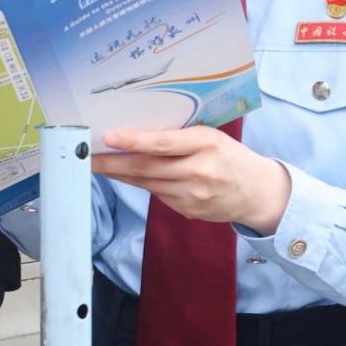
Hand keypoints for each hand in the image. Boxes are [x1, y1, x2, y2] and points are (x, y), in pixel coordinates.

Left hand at [91, 126, 291, 235]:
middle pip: (147, 167)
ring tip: (101, 165)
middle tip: (89, 157)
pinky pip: (158, 195)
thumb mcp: (210, 137)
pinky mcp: (188, 211)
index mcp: (206, 144)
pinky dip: (143, 185)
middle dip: (113, 162)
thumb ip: (179, 137)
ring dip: (122, 174)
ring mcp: (193, 195)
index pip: (163, 143)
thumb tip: (135, 135)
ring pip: (147, 183)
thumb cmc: (229, 157)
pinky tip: (132, 176)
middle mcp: (199, 170)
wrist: (257, 192)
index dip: (133, 141)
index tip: (109, 138)